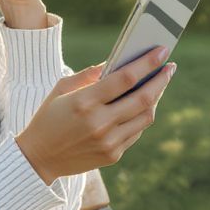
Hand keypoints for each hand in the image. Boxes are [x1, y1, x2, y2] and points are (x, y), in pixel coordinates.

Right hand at [15, 47, 177, 184]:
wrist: (38, 158)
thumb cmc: (48, 118)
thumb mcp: (60, 89)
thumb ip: (88, 75)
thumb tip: (115, 62)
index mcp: (84, 102)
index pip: (125, 78)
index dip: (147, 63)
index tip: (161, 51)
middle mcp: (99, 123)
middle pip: (143, 98)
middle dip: (161, 79)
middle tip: (170, 66)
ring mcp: (109, 141)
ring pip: (146, 116)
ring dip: (156, 98)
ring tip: (159, 84)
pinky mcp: (113, 155)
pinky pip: (136, 131)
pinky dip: (142, 115)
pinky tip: (143, 104)